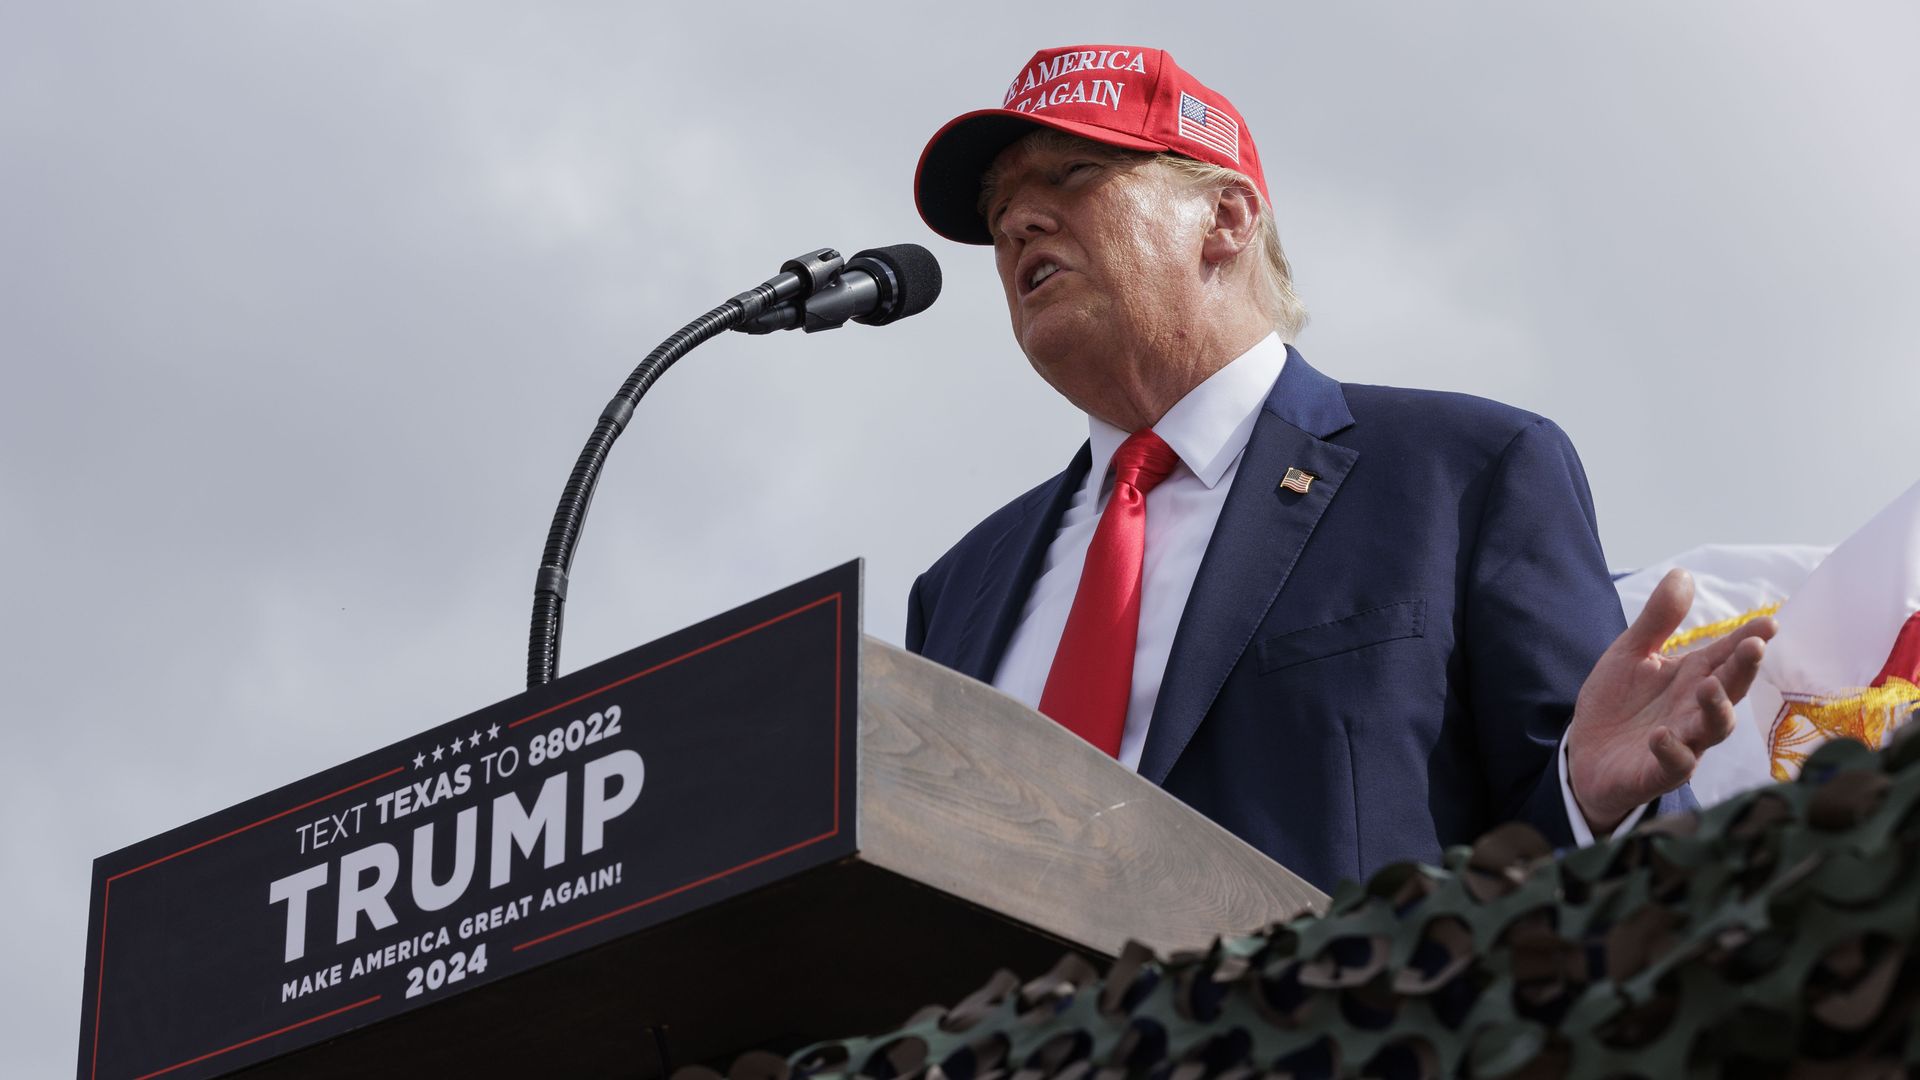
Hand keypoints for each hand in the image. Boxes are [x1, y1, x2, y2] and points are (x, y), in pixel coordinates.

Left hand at [1566, 568, 1775, 832]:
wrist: (1586, 755)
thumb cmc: (1618, 703)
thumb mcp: (1631, 654)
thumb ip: (1658, 620)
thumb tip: (1683, 573)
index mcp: (1693, 677)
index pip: (1728, 655)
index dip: (1750, 639)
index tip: (1769, 623)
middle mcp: (1696, 709)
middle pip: (1730, 688)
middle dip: (1744, 668)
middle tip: (1753, 647)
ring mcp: (1684, 742)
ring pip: (1713, 728)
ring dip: (1716, 708)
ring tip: (1708, 686)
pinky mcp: (1658, 771)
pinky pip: (1674, 764)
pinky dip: (1672, 750)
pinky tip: (1661, 735)